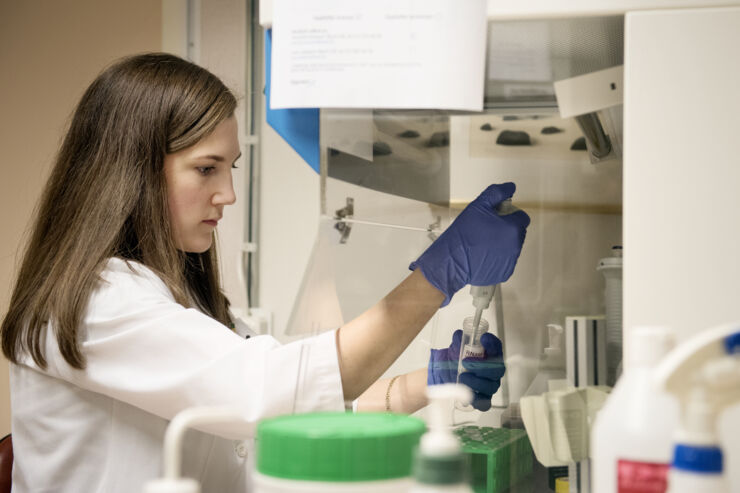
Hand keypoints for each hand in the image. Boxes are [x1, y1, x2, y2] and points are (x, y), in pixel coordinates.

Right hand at [409, 183, 529, 305]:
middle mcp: (516, 245)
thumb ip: (497, 193)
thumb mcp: (478, 206)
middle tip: (487, 229)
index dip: (509, 215)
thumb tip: (510, 187)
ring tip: (482, 243)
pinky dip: (497, 257)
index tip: (497, 217)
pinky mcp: (503, 273)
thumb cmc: (463, 235)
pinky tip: (482, 254)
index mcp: (513, 228)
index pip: (522, 217)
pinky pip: (505, 261)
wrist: (451, 261)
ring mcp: (510, 261)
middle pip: (517, 232)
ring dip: (502, 243)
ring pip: (511, 247)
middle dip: (506, 229)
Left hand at [428, 330, 505, 410]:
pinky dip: (477, 400)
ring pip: (491, 386)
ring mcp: (490, 384)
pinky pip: (485, 403)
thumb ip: (458, 339)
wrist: (446, 373)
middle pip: (497, 369)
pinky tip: (468, 395)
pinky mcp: (483, 398)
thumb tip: (459, 335)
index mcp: (489, 355)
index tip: (484, 338)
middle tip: (465, 362)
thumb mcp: (456, 346)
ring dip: (476, 382)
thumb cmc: (456, 359)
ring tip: (462, 377)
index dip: (492, 344)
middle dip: (482, 366)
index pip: (497, 348)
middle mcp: (493, 370)